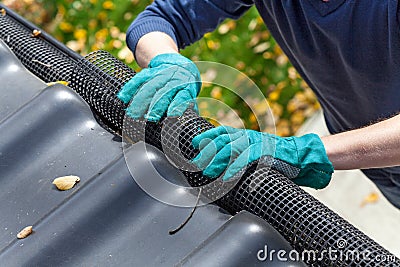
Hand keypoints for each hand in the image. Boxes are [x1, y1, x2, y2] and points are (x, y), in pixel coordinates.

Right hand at [117, 53, 200, 121]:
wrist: (180, 65)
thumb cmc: (185, 87)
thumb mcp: (190, 96)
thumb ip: (189, 108)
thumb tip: (191, 123)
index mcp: (186, 87)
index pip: (182, 96)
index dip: (177, 106)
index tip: (172, 116)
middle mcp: (174, 79)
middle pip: (164, 92)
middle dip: (156, 105)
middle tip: (150, 118)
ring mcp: (161, 74)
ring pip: (150, 86)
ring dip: (141, 100)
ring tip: (133, 113)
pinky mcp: (150, 71)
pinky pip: (139, 78)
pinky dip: (130, 87)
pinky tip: (123, 97)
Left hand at [191, 126, 333, 188]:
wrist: (300, 156)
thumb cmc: (275, 158)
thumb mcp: (253, 153)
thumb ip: (238, 155)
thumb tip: (218, 164)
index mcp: (244, 135)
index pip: (221, 132)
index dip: (207, 136)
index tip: (193, 143)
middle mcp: (248, 136)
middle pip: (222, 140)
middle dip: (207, 152)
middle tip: (196, 164)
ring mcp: (257, 142)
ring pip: (232, 148)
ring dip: (218, 160)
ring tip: (208, 172)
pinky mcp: (266, 152)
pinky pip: (247, 158)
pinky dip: (236, 168)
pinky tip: (228, 177)